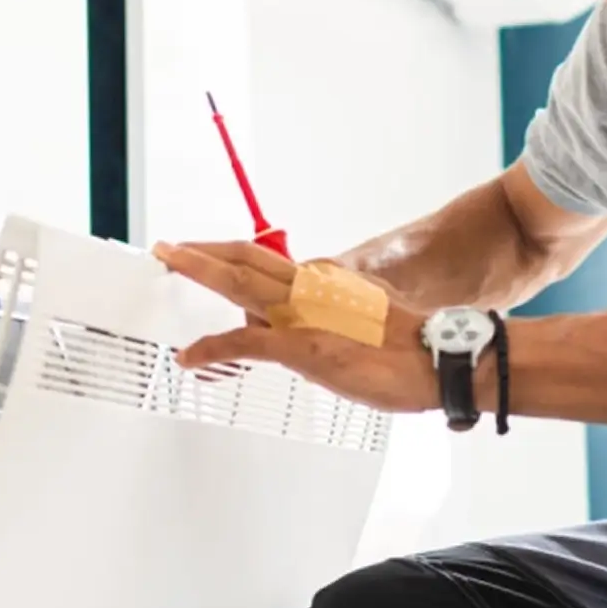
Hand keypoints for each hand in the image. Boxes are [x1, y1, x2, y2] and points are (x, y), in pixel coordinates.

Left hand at [151, 241, 438, 414]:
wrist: (438, 360)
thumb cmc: (414, 350)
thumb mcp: (369, 323)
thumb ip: (337, 320)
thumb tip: (322, 329)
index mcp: (327, 285)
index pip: (271, 263)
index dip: (235, 257)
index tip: (213, 256)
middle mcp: (311, 291)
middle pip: (245, 258)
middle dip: (203, 250)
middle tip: (170, 246)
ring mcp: (302, 316)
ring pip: (236, 284)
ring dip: (197, 271)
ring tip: (169, 264)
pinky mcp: (299, 347)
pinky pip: (241, 344)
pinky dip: (210, 349)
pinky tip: (191, 357)